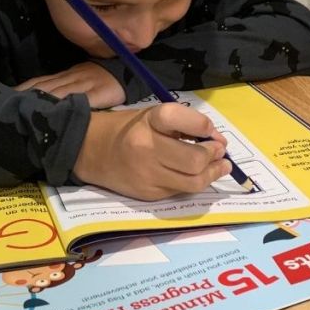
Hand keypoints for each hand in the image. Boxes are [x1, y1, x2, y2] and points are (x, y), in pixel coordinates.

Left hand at [15, 62, 125, 107]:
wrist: (128, 72)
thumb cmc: (101, 79)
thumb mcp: (78, 80)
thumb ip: (62, 88)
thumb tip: (38, 100)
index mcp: (64, 76)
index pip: (38, 82)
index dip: (22, 90)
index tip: (5, 99)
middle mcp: (71, 78)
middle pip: (44, 88)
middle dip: (26, 99)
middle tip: (9, 110)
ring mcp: (85, 84)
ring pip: (58, 93)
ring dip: (40, 103)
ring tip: (24, 114)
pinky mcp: (99, 93)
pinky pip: (81, 100)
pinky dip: (67, 106)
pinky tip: (56, 114)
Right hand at [73, 103, 230, 200]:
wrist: (89, 151)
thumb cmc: (128, 128)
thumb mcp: (152, 115)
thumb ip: (183, 124)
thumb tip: (217, 141)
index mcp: (148, 121)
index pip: (181, 119)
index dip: (203, 126)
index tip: (211, 132)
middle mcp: (146, 148)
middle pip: (194, 159)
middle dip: (214, 155)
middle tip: (219, 151)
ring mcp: (147, 175)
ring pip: (193, 182)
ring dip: (212, 174)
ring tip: (219, 166)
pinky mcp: (148, 194)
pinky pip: (180, 191)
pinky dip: (194, 182)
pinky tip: (196, 175)